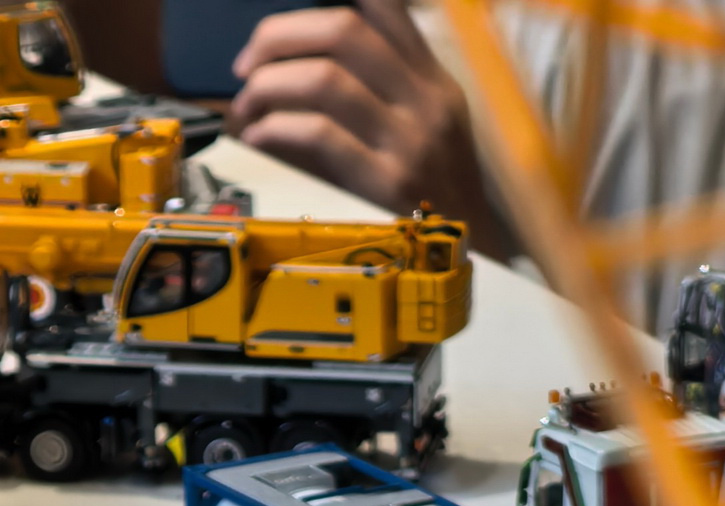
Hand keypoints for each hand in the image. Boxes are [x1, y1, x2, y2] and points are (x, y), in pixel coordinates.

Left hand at [229, 3, 513, 253]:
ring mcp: (411, 141)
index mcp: (433, 80)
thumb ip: (386, 89)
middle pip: (343, 30)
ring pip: (325, 78)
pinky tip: (260, 137)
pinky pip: (319, 134)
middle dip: (279, 36)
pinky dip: (276, 128)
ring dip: (270, 85)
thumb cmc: (439, 198)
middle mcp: (426, 101)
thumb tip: (305, 62)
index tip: (282, 23)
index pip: (384, 5)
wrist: (476, 261)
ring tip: (250, 105)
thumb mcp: (430, 129)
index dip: (326, 0)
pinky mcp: (390, 182)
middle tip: (248, 64)